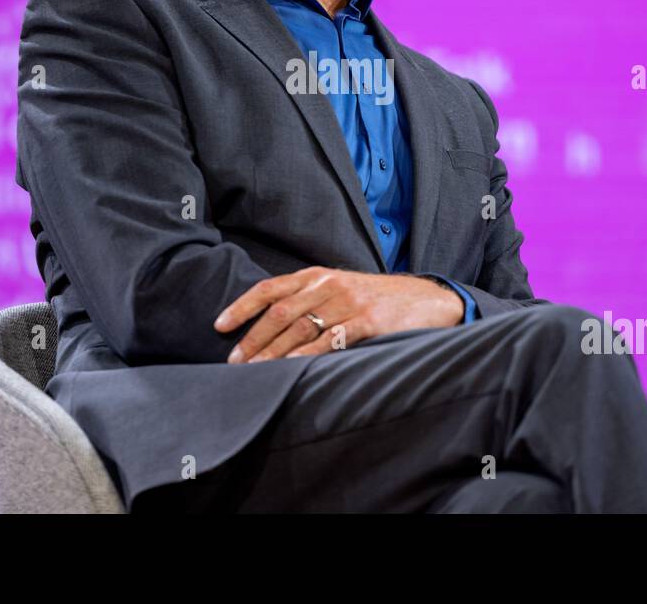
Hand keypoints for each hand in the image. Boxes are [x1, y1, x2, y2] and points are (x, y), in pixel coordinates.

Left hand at [213, 266, 463, 363]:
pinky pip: (330, 341)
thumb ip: (309, 299)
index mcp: (317, 275)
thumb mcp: (340, 289)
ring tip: (254, 371)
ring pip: (300, 329)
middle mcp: (328, 285)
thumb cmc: (378, 298)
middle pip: (280, 313)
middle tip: (234, 362)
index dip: (242, 307)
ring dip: (272, 353)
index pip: (270, 289)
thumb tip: (270, 324)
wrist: (427, 299)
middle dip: (253, 339)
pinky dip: (307, 357)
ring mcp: (348, 302)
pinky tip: (291, 369)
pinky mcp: (367, 321)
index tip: (220, 326)